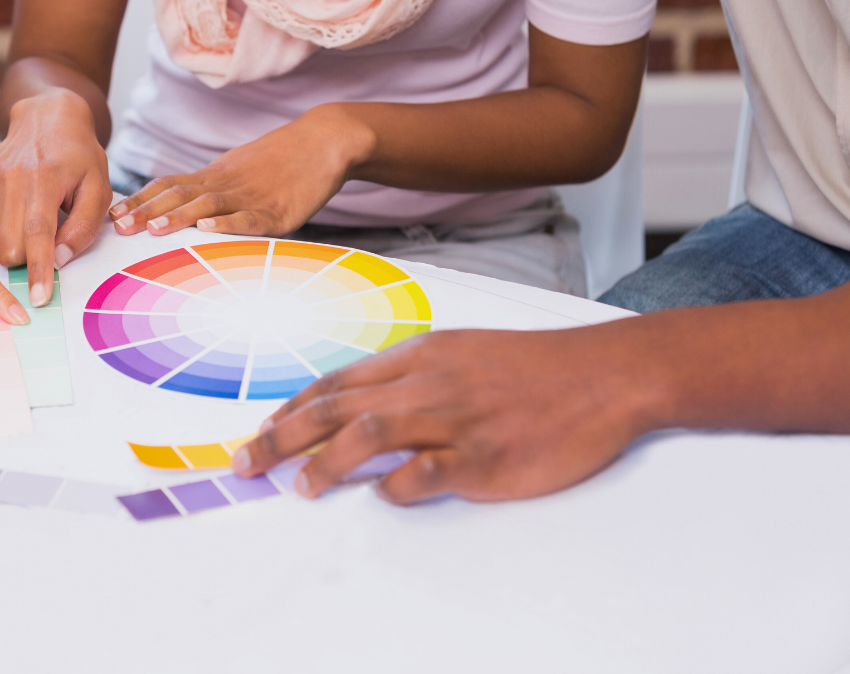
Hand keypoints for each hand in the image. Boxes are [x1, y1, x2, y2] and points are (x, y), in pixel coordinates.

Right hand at [0, 89, 112, 306]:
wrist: (46, 119)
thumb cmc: (78, 157)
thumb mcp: (98, 189)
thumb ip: (83, 228)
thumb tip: (59, 260)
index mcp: (44, 178)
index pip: (37, 234)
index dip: (39, 270)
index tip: (39, 298)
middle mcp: (9, 177)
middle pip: (10, 246)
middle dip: (29, 258)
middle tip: (47, 240)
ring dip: (13, 246)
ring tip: (31, 222)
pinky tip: (14, 213)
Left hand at [108, 104, 373, 236]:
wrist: (325, 139)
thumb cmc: (284, 159)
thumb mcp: (242, 170)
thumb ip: (215, 188)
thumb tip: (186, 210)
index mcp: (216, 176)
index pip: (169, 186)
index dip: (141, 200)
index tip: (113, 214)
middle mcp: (227, 184)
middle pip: (179, 195)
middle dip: (147, 212)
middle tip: (118, 227)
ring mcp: (251, 197)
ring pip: (208, 205)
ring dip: (178, 217)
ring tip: (153, 228)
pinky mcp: (278, 211)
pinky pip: (249, 218)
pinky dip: (226, 224)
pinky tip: (208, 229)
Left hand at [231, 329, 667, 503]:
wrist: (603, 373)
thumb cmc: (531, 367)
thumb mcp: (460, 354)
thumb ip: (409, 378)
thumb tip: (360, 409)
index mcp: (419, 357)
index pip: (336, 383)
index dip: (291, 409)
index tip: (259, 432)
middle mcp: (428, 383)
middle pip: (337, 407)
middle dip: (282, 435)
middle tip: (246, 462)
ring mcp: (456, 418)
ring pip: (371, 432)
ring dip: (326, 461)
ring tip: (300, 486)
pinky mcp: (486, 455)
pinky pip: (428, 472)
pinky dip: (398, 486)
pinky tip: (385, 494)